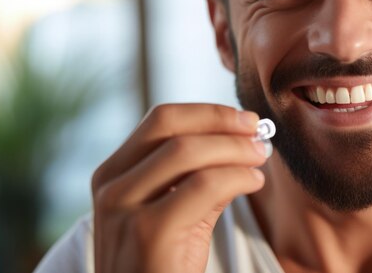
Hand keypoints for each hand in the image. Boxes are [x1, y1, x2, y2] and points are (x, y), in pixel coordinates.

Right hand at [91, 104, 267, 272]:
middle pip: (171, 127)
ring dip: (234, 148)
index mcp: (114, 173)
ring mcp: (124, 209)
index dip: (208, 113)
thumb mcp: (174, 210)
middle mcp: (111, 186)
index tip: (245, 120)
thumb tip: (244, 138)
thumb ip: (198, 174)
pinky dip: (237, 176)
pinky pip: (203, 186)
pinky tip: (253, 181)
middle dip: (221, 122)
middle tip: (257, 131)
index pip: (162, 119)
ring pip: (187, 152)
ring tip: (260, 157)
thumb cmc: (162, 263)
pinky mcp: (148, 234)